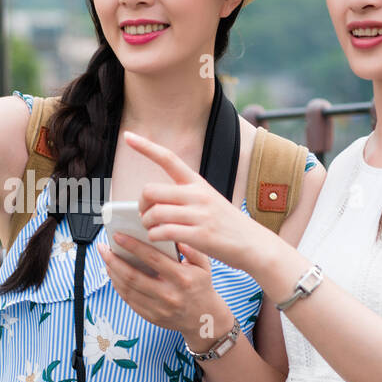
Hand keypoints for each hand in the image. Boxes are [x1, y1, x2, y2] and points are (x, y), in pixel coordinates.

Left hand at [97, 233, 228, 343]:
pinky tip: (113, 274)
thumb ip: (192, 249)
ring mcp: (158, 308)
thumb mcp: (204, 266)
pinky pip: (129, 300)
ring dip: (112, 272)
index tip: (119, 236)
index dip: (133, 246)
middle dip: (114, 260)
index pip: (153, 259)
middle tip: (104, 248)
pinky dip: (118, 286)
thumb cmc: (201, 287)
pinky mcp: (151, 317)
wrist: (204, 319)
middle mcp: (169, 295)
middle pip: (133, 276)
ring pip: (127, 289)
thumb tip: (174, 235)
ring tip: (106, 259)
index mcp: (182, 279)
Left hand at [122, 129, 288, 273]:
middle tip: (144, 215)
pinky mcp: (200, 234)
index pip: (169, 158)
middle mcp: (198, 195)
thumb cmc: (227, 225)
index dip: (146, 147)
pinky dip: (154, 237)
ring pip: (154, 213)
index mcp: (198, 183)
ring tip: (151, 230)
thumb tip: (156, 199)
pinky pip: (164, 232)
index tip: (128, 136)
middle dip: (141, 205)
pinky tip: (158, 239)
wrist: (254, 245)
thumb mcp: (210, 201)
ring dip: (146, 224)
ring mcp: (199, 214)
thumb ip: (186, 196)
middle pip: (151, 191)